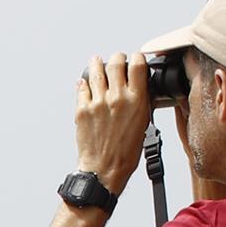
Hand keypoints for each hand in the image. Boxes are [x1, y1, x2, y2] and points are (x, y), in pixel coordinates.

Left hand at [73, 54, 151, 187]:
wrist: (105, 168)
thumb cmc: (126, 152)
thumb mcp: (144, 123)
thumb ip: (141, 102)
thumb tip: (139, 88)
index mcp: (136, 100)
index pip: (137, 65)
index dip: (137, 58)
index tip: (135, 58)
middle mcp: (117, 98)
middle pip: (115, 63)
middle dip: (117, 57)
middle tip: (116, 59)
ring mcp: (98, 103)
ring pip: (96, 71)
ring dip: (97, 64)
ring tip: (97, 61)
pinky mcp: (82, 110)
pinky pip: (82, 88)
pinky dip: (84, 83)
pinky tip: (85, 82)